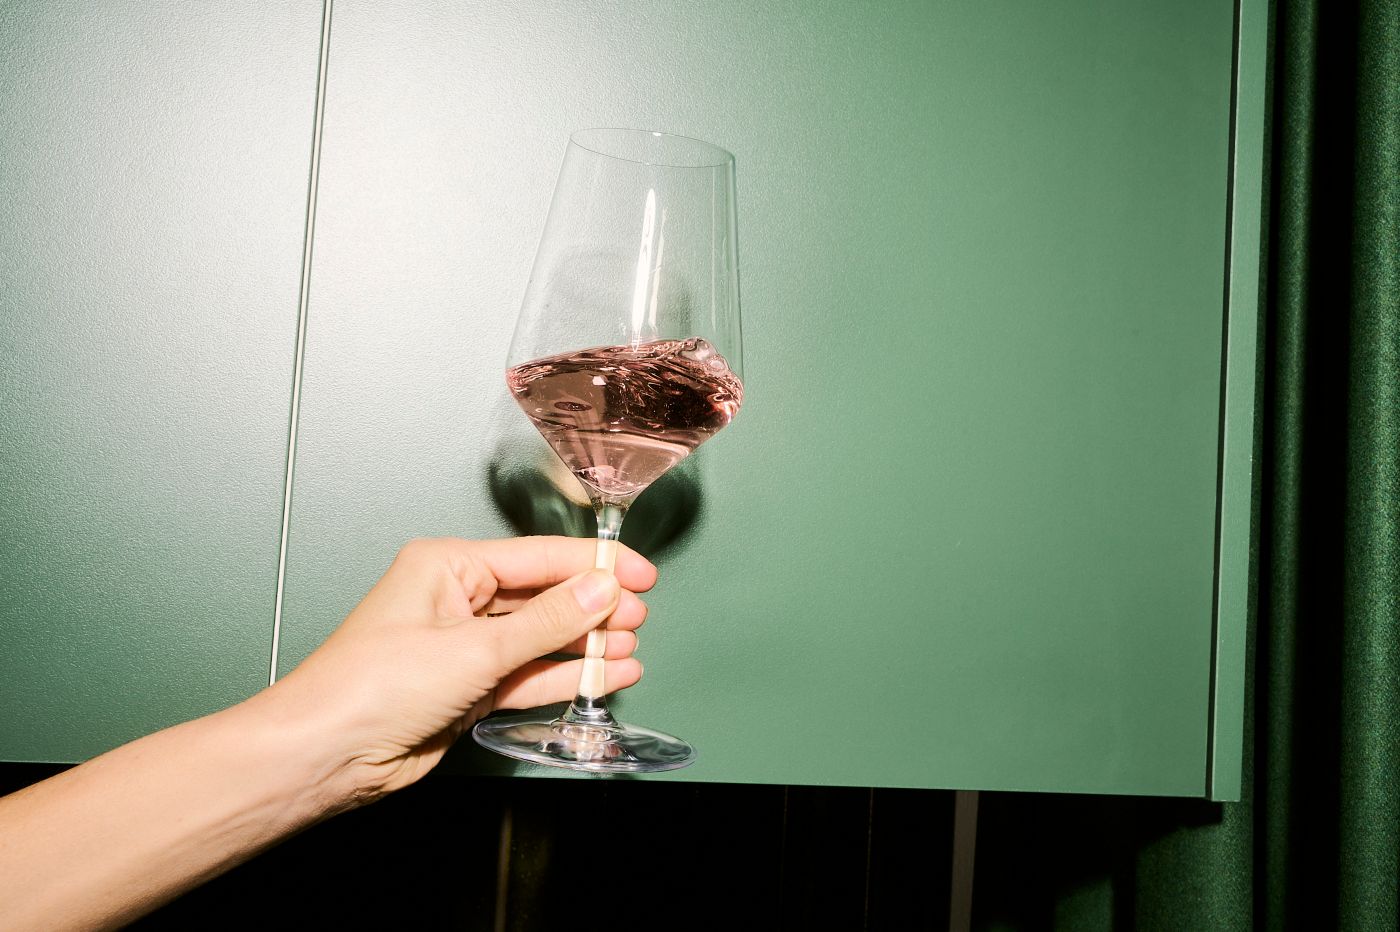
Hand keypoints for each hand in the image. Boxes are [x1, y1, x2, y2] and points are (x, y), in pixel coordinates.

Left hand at [261, 536, 656, 805]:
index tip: (637, 575)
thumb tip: (598, 592)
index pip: (537, 556)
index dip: (593, 565)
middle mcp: (456, 600)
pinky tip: (603, 674)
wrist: (326, 754)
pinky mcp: (469, 689)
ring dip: (585, 645)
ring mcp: (464, 647)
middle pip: (543, 596)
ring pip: (541, 638)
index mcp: (447, 566)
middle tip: (637, 616)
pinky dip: (566, 676)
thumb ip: (545, 622)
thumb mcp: (473, 648)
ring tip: (628, 648)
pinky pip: (529, 675)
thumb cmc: (367, 687)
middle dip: (593, 607)